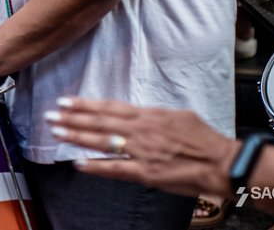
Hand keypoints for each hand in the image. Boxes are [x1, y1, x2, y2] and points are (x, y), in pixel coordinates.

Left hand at [45, 97, 239, 198]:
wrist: (223, 163)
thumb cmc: (205, 139)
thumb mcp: (178, 115)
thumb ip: (153, 114)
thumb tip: (138, 112)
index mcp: (149, 114)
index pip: (109, 107)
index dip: (85, 104)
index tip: (65, 101)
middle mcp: (141, 130)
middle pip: (99, 122)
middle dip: (72, 118)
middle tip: (50, 115)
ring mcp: (142, 151)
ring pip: (102, 142)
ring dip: (77, 137)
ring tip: (57, 132)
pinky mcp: (146, 172)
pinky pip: (115, 169)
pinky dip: (96, 167)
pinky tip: (78, 164)